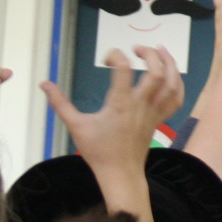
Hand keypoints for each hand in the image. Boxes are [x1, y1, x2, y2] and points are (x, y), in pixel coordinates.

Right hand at [41, 46, 183, 215]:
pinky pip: (176, 99)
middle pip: (156, 72)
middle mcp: (140, 105)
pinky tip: (171, 73)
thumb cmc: (98, 151)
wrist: (120, 173)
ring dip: (168, 63)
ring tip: (159, 50)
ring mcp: (153, 112)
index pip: (124, 69)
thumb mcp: (75, 126)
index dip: (116, 55)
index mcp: (120, 104)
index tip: (107, 58)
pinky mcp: (160, 119)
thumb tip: (44, 83)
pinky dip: (178, 84)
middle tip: (136, 49)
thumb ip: (60, 103)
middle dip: (149, 54)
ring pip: (171, 83)